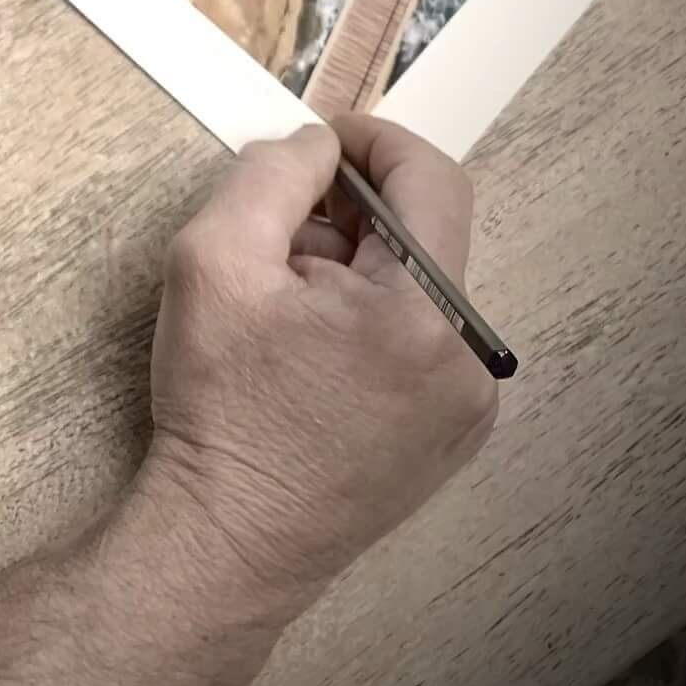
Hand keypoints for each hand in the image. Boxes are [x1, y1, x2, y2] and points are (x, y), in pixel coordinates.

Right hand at [112, 114, 500, 637]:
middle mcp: (470, 361)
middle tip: (281, 232)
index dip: (373, 143)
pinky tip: (312, 350)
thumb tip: (317, 147)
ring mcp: (468, 407)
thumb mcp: (215, 258)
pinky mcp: (451, 436)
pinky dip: (374, 319)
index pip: (432, 178)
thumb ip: (273, 175)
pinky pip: (425, 339)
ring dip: (359, 268)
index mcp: (425, 313)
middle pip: (427, 234)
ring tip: (286, 304)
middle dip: (353, 214)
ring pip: (423, 286)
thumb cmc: (219, 404)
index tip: (317, 148)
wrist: (228, 541)